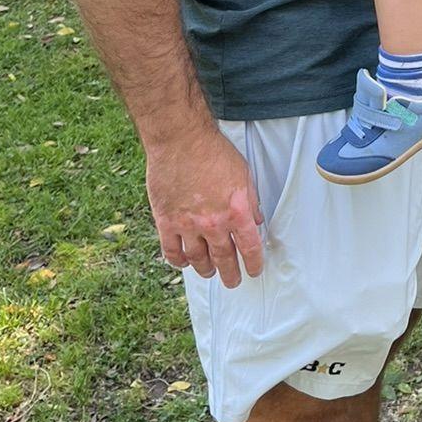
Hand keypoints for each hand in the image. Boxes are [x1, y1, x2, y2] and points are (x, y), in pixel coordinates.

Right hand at [145, 124, 264, 288]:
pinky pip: (172, 251)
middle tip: (232, 281)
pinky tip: (184, 262)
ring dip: (205, 270)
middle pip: (224, 259)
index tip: (254, 270)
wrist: (182, 140)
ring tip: (209, 273)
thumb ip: (250, 201)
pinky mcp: (166, 221)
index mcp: (236, 211)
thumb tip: (256, 222)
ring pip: (197, 260)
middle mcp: (213, 223)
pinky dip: (178, 261)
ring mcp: (187, 225)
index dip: (253, 263)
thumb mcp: (244, 174)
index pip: (249, 247)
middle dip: (230, 274)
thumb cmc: (214, 152)